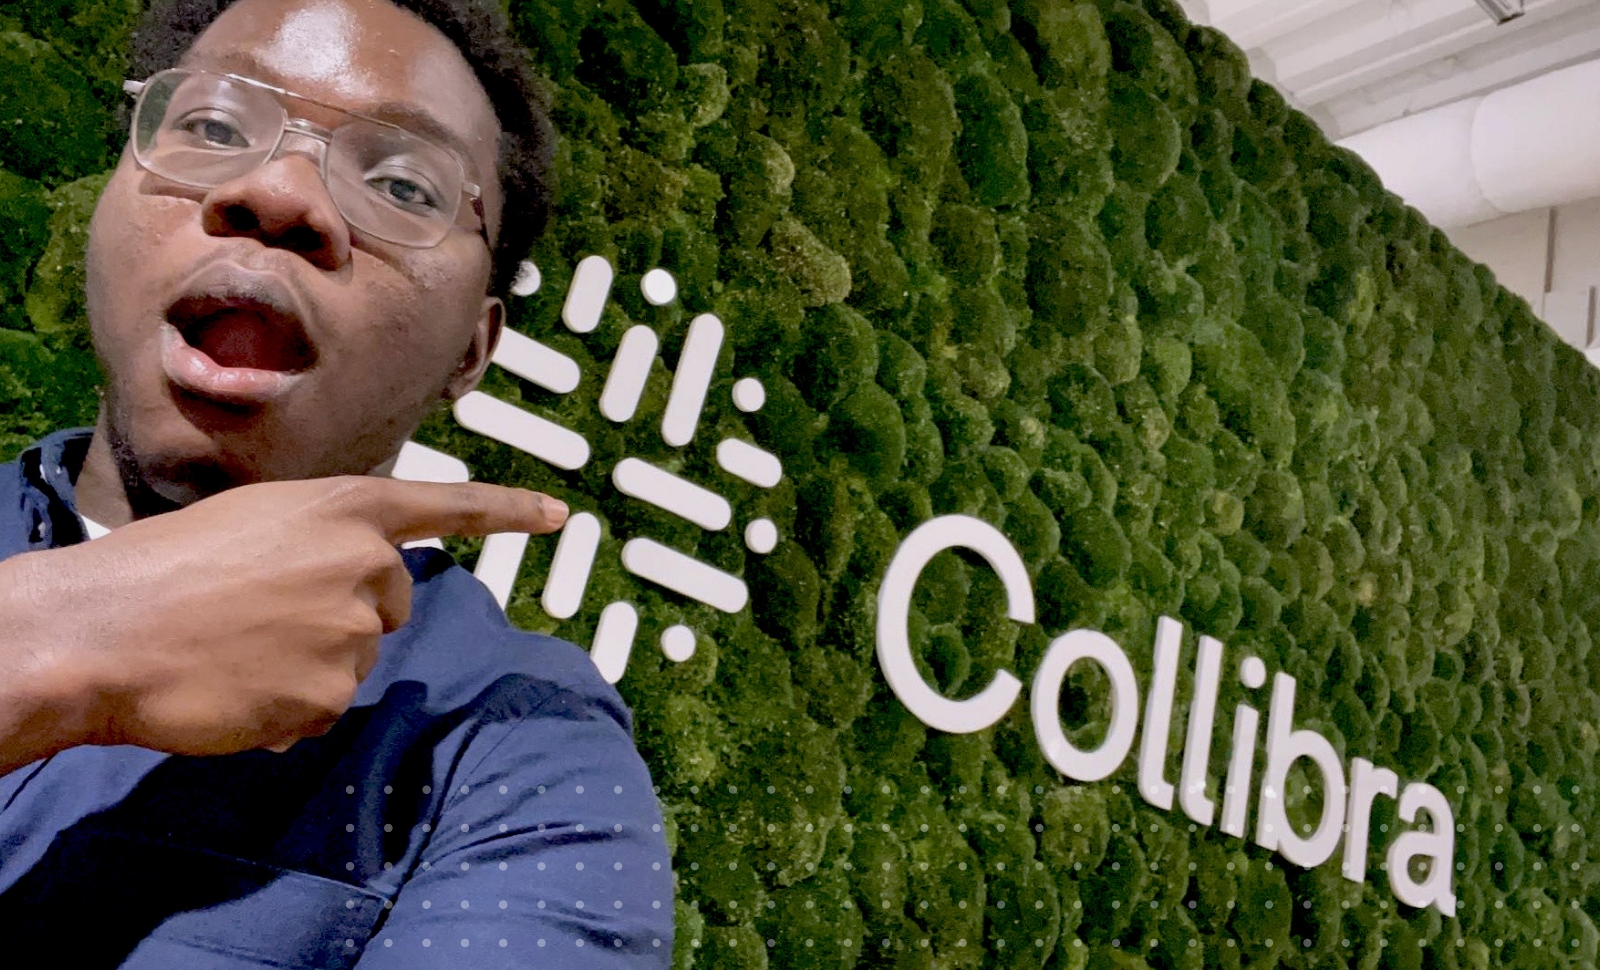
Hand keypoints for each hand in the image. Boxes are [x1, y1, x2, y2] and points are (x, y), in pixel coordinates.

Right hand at [0, 476, 566, 760]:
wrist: (103, 631)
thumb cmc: (165, 571)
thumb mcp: (257, 526)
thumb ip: (322, 546)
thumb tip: (353, 602)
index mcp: (345, 509)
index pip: (448, 506)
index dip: (507, 511)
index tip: (560, 514)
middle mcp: (366, 563)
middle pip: (389, 607)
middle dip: (342, 619)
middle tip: (259, 618)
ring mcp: (354, 630)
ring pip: (353, 663)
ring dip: (307, 668)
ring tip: (236, 652)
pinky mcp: (332, 692)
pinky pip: (323, 711)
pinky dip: (286, 711)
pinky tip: (237, 691)